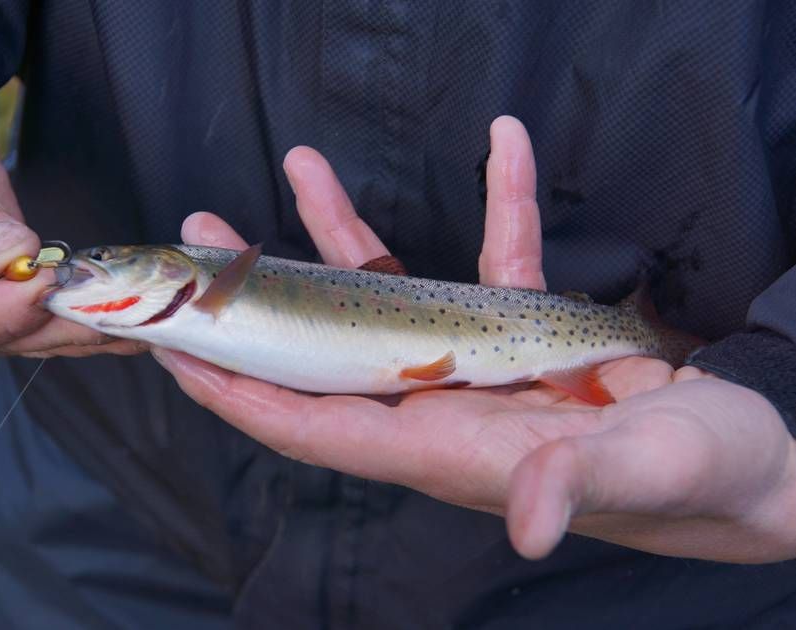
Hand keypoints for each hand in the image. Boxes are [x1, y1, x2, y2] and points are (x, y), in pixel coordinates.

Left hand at [154, 116, 795, 562]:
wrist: (750, 457)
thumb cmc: (702, 476)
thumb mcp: (645, 472)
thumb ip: (578, 484)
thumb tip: (530, 521)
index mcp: (452, 448)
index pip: (318, 426)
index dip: (243, 394)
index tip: (179, 351)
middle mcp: (446, 404)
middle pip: (326, 352)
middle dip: (264, 296)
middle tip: (206, 236)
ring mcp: (478, 363)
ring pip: (391, 294)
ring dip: (345, 233)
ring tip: (303, 164)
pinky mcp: (526, 329)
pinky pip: (493, 258)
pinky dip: (498, 203)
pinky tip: (505, 145)